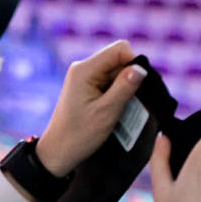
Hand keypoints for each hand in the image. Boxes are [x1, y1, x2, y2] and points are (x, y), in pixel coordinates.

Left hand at [35, 41, 147, 176]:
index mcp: (85, 69)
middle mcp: (83, 68)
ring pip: (116, 71)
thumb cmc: (80, 134)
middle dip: (130, 77)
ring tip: (121, 108)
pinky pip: (110, 81)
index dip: (135, 63)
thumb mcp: (107, 111)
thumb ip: (125, 87)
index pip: (119, 50)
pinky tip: (116, 108)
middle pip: (118, 59)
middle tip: (129, 101)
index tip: (139, 87)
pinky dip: (118, 92)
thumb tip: (142, 68)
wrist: (59, 151)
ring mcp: (85, 77)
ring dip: (125, 87)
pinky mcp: (87, 86)